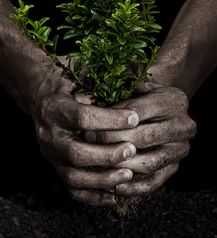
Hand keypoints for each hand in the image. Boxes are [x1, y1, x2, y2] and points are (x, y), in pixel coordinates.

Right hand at [31, 56, 138, 205]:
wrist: (40, 94)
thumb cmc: (65, 81)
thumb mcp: (79, 71)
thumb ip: (101, 74)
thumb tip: (134, 71)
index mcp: (54, 108)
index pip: (82, 117)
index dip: (110, 119)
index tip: (134, 117)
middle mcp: (48, 134)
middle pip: (76, 152)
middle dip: (107, 154)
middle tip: (132, 149)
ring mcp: (50, 154)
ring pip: (74, 176)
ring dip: (103, 178)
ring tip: (129, 173)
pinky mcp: (55, 166)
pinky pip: (72, 189)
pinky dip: (94, 196)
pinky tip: (115, 194)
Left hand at [85, 82, 196, 196]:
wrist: (170, 112)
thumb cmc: (146, 97)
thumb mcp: (139, 86)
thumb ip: (123, 89)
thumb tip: (94, 96)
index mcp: (173, 101)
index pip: (137, 112)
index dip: (111, 120)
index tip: (89, 127)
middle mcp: (182, 126)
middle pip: (143, 137)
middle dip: (112, 142)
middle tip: (90, 145)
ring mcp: (181, 149)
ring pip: (149, 162)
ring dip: (121, 166)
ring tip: (99, 165)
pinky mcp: (175, 168)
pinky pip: (154, 182)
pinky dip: (134, 188)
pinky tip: (115, 186)